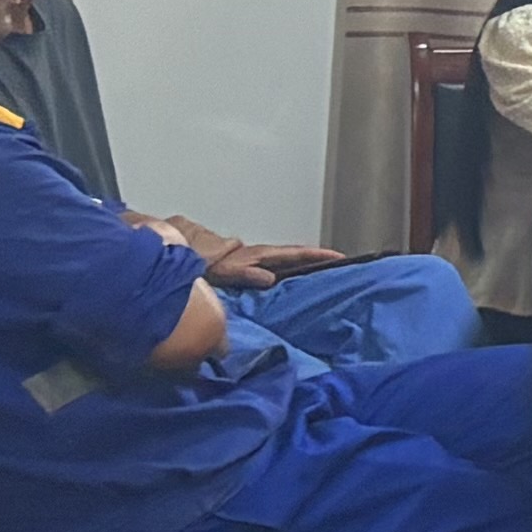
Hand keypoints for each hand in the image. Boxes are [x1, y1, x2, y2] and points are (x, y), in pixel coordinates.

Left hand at [220, 243, 342, 288]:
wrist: (191, 259)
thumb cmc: (210, 265)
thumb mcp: (229, 272)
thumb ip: (249, 274)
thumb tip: (272, 278)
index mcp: (262, 254)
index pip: (297, 253)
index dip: (319, 255)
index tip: (339, 257)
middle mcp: (263, 255)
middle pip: (297, 254)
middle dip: (318, 256)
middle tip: (337, 262)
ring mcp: (257, 259)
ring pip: (287, 258)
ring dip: (305, 261)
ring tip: (321, 268)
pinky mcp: (251, 266)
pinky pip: (277, 265)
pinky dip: (290, 267)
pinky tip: (290, 276)